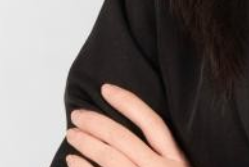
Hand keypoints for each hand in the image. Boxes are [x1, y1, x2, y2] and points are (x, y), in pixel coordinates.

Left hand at [64, 82, 190, 166]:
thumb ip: (163, 156)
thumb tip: (131, 137)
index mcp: (177, 160)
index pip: (151, 122)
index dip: (127, 102)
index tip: (106, 89)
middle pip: (122, 139)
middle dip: (96, 123)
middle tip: (77, 115)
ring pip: (109, 158)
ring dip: (86, 143)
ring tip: (71, 134)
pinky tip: (73, 161)